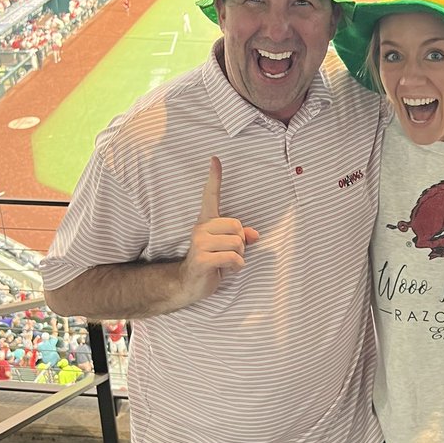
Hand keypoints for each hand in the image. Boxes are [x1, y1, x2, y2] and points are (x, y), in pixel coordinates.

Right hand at [179, 157, 259, 301]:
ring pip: (238, 244)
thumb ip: (241, 237)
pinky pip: (233, 258)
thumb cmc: (211, 263)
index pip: (210, 195)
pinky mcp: (202, 258)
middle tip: (229, 254)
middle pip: (238, 227)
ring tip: (225, 263)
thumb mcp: (227, 247)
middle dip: (241, 244)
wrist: (189, 284)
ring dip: (238, 257)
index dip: (214, 177)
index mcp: (206, 222)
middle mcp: (200, 228)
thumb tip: (254, 234)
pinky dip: (236, 266)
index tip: (215, 159)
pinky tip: (226, 270)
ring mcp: (199, 242)